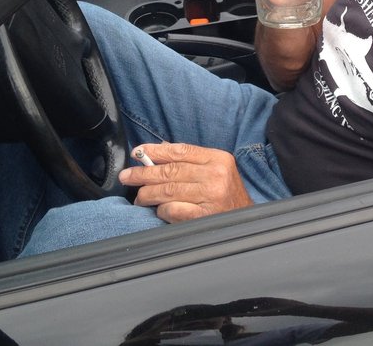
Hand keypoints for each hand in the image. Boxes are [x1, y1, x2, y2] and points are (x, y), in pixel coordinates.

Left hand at [119, 142, 252, 222]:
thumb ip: (191, 160)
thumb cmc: (227, 194)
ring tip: (139, 197)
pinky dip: (162, 210)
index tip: (138, 153)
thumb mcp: (216, 170)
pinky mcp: (204, 216)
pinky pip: (173, 210)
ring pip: (168, 190)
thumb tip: (158, 151)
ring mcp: (210, 196)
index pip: (180, 150)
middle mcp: (215, 175)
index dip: (155, 151)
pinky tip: (158, 210)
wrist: (245, 221)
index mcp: (217, 159)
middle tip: (127, 176)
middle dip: (144, 173)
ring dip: (148, 194)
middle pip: (171, 170)